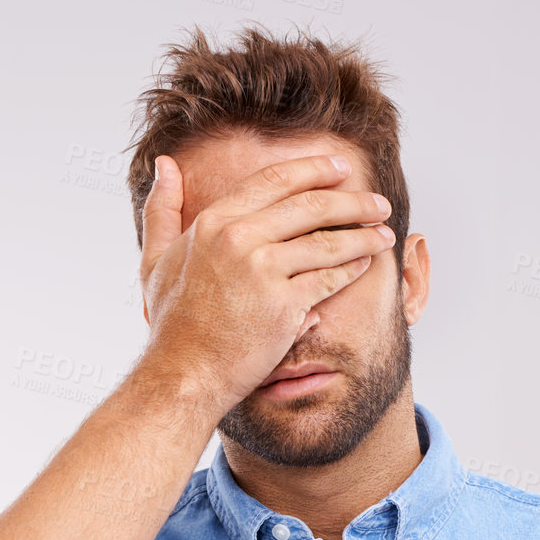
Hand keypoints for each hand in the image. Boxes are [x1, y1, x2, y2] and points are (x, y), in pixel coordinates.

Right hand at [136, 152, 395, 417]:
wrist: (184, 375)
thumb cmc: (172, 324)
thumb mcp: (155, 259)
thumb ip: (162, 209)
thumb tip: (166, 164)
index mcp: (214, 222)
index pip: (275, 181)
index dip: (315, 169)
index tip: (341, 168)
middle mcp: (239, 239)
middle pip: (311, 206)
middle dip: (352, 201)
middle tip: (378, 202)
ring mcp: (263, 272)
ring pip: (327, 242)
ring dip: (363, 235)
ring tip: (384, 233)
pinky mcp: (284, 306)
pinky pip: (329, 280)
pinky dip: (352, 269)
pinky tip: (366, 263)